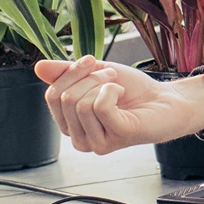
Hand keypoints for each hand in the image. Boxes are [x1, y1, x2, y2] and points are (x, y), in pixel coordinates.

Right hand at [35, 57, 203, 153]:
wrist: (165, 99)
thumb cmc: (132, 91)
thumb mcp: (94, 74)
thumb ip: (66, 72)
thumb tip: (38, 67)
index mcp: (71, 124)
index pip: (52, 96)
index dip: (70, 72)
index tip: (91, 61)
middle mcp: (80, 138)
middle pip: (64, 99)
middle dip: (88, 77)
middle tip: (110, 77)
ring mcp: (97, 142)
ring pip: (80, 103)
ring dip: (102, 84)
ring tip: (118, 87)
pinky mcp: (115, 138)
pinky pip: (99, 106)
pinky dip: (112, 91)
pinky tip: (123, 96)